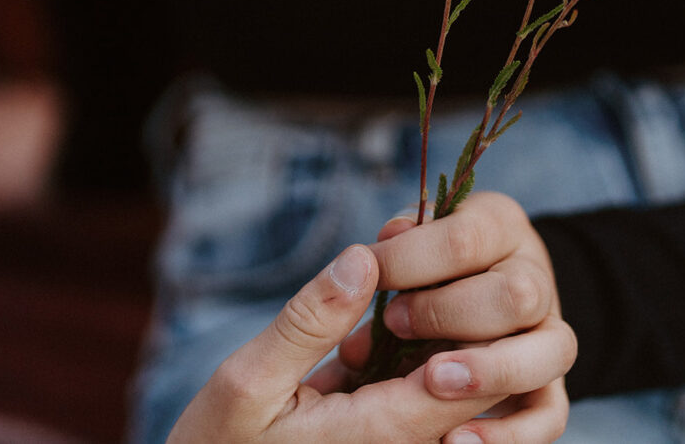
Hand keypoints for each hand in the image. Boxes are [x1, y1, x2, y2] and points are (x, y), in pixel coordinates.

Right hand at [167, 244, 510, 442]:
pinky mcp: (379, 430)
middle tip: (427, 259)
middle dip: (454, 316)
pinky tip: (382, 305)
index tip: (442, 265)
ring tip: (407, 274)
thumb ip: (310, 324)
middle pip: (467, 382)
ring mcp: (391, 440)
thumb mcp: (247, 381)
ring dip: (433, 328)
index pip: (462, 382)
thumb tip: (364, 259)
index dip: (464, 318)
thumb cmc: (216, 443)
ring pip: (446, 381)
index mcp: (377, 437)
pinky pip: (415, 387)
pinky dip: (407, 346)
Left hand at [324, 192, 576, 442]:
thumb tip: (372, 252)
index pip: (463, 239)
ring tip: (432, 381)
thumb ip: (398, 244)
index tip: (368, 273)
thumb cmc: (426, 260)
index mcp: (499, 225)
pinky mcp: (547, 389)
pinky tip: (455, 439)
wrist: (470, 290)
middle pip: (518, 294)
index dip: (408, 259)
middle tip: (394, 322)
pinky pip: (550, 415)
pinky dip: (509, 432)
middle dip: (448, 312)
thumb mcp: (414, 236)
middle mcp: (536, 276)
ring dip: (490, 368)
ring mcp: (548, 334)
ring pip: (552, 351)